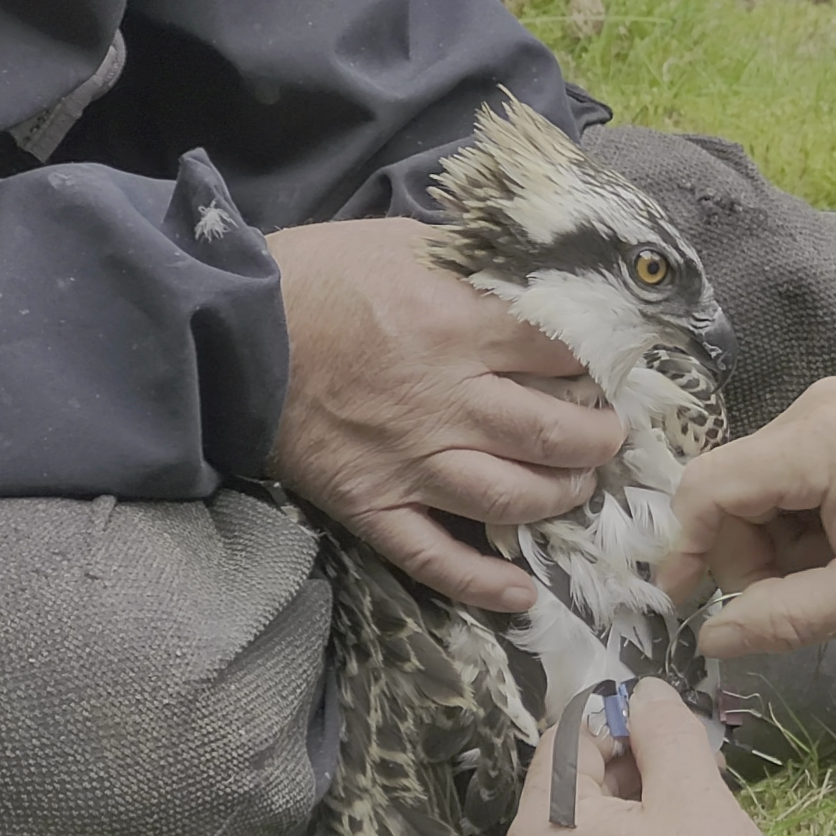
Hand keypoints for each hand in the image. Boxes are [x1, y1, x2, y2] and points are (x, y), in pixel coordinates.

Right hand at [266, 219, 626, 610]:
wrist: (228, 329)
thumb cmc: (316, 275)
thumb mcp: (404, 241)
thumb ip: (471, 262)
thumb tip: (532, 270)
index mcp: (460, 326)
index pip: (561, 354)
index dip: (597, 363)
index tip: (606, 369)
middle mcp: (449, 400)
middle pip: (556, 433)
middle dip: (598, 440)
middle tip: (607, 436)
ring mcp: (413, 462)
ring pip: (514, 498)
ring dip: (560, 498)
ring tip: (575, 488)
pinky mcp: (374, 504)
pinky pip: (436, 557)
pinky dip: (484, 583)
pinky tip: (522, 595)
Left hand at [504, 679, 789, 835]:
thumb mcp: (697, 797)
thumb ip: (665, 731)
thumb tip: (645, 692)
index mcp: (541, 828)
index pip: (569, 737)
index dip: (625, 723)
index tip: (674, 736)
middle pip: (571, 789)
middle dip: (632, 773)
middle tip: (696, 782)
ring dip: (631, 819)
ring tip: (690, 833)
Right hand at [660, 377, 835, 657]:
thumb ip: (786, 617)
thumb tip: (712, 640)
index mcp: (818, 439)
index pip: (709, 489)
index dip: (688, 551)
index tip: (686, 605)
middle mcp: (815, 407)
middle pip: (732, 487)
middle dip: (746, 554)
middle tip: (794, 602)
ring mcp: (835, 407)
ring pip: (762, 484)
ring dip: (779, 542)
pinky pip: (795, 472)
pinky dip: (804, 521)